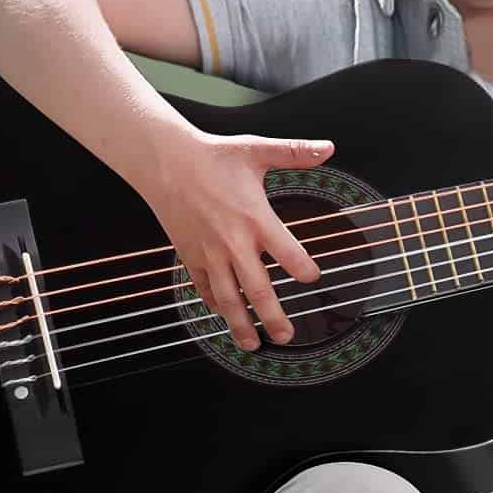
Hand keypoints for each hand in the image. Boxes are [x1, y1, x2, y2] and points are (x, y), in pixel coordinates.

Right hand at [143, 126, 333, 349]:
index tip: (314, 279)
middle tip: (287, 336)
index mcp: (256, 218)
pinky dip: (215, 306)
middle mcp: (233, 242)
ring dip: (241, 324)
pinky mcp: (190, 255)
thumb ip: (295, 152)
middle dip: (274, 318)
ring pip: (227, 299)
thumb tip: (328, 148)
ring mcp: (209, 253)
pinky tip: (225, 316)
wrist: (164, 160)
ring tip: (253, 344)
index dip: (305, 270)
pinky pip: (203, 288)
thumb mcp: (257, 149)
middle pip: (258, 290)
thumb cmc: (212, 155)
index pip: (288, 254)